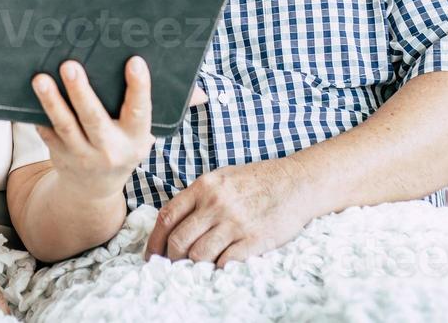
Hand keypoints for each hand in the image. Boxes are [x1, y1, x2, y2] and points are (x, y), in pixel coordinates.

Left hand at [32, 56, 154, 200]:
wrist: (95, 189)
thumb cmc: (119, 147)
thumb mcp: (136, 135)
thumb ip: (132, 108)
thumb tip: (124, 58)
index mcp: (134, 139)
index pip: (140, 111)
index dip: (139, 87)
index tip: (135, 62)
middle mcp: (109, 149)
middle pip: (93, 118)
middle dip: (81, 91)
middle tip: (69, 66)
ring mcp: (82, 155)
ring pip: (65, 125)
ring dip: (51, 101)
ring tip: (40, 79)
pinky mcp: (60, 154)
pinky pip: (47, 132)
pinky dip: (39, 114)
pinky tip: (29, 95)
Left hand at [144, 156, 318, 267]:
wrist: (295, 182)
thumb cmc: (257, 180)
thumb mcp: (221, 178)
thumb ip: (198, 198)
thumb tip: (172, 223)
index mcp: (204, 186)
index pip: (167, 217)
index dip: (154, 240)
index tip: (151, 254)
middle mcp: (216, 204)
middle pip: (179, 240)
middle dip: (171, 258)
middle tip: (174, 264)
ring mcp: (235, 223)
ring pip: (198, 255)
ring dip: (194, 265)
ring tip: (197, 266)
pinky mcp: (254, 239)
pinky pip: (225, 263)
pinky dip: (218, 268)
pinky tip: (219, 265)